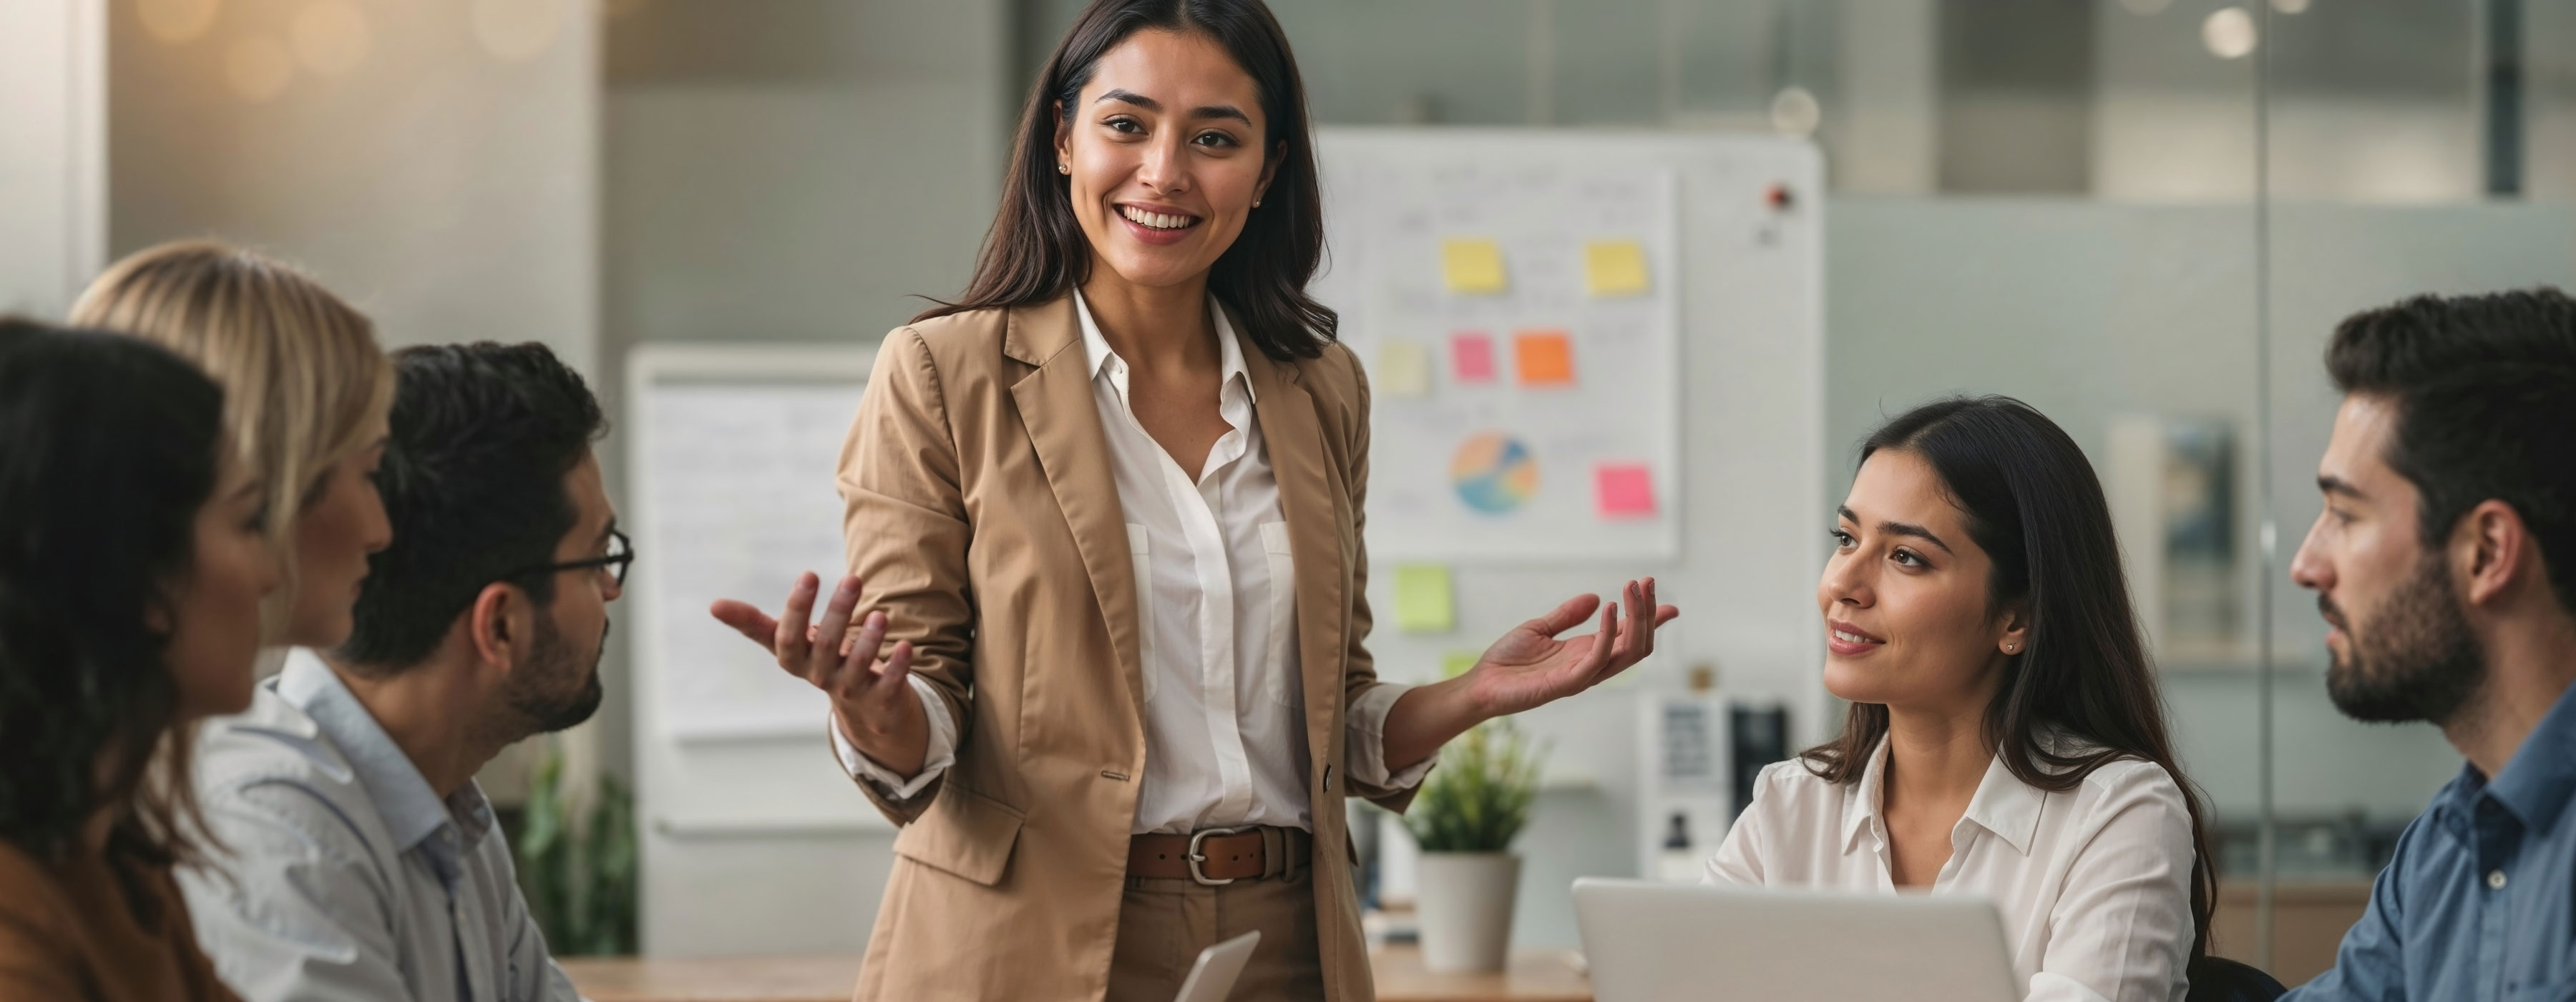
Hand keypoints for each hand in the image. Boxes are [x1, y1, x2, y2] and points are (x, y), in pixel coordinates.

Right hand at [710, 572, 926, 774]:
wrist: (865, 709)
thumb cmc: (821, 662)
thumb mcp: (790, 644)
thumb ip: (756, 624)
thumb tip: (713, 605)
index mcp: (797, 661)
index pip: (789, 637)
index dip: (797, 608)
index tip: (809, 573)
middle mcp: (821, 677)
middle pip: (826, 646)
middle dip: (838, 612)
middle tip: (852, 578)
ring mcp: (851, 692)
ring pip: (856, 669)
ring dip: (869, 641)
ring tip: (880, 613)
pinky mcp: (880, 702)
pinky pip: (888, 686)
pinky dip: (896, 669)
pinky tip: (908, 646)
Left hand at [1465, 578, 1677, 717]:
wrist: (1481, 683)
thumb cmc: (1508, 661)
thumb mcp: (1539, 628)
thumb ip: (1567, 615)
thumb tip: (1595, 596)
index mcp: (1587, 653)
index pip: (1630, 637)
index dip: (1651, 621)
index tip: (1671, 604)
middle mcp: (1592, 665)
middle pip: (1637, 643)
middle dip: (1648, 612)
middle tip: (1647, 582)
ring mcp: (1583, 675)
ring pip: (1628, 652)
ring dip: (1636, 618)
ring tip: (1634, 588)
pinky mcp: (1569, 683)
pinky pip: (1599, 658)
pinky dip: (1609, 632)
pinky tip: (1609, 607)